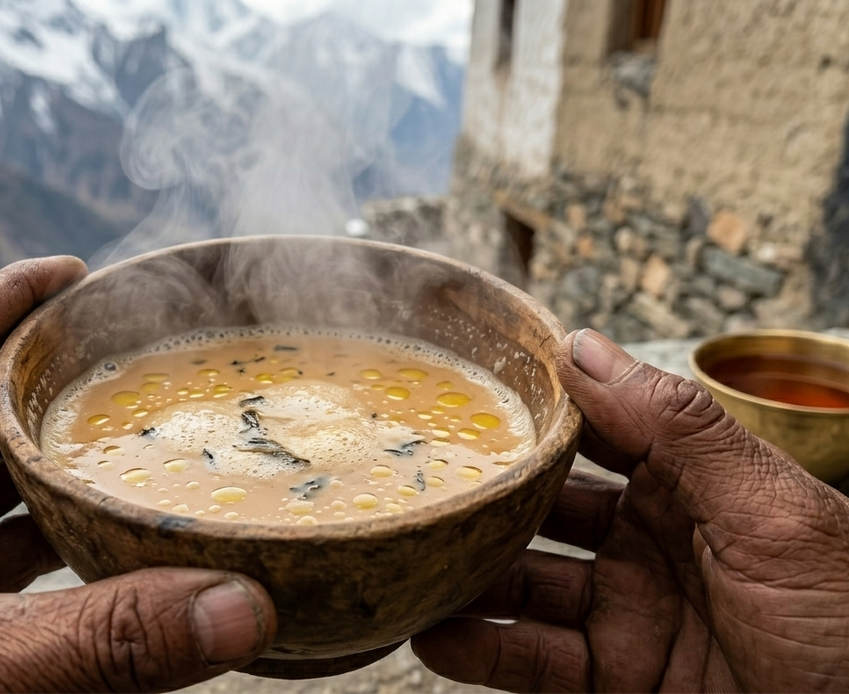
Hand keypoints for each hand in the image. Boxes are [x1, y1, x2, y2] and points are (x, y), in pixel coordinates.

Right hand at [412, 329, 848, 692]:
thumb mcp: (773, 511)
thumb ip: (676, 428)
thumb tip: (583, 347)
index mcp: (692, 483)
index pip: (597, 430)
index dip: (538, 408)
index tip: (467, 385)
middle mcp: (648, 540)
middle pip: (544, 506)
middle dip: (486, 492)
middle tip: (419, 478)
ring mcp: (627, 611)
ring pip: (524, 583)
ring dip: (468, 572)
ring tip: (413, 554)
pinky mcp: (615, 677)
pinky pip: (533, 660)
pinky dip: (480, 649)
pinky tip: (436, 633)